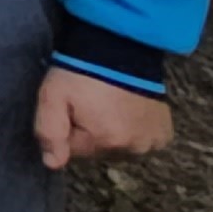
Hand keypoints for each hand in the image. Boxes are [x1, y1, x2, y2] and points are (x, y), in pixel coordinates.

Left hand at [34, 69, 172, 169]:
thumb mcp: (52, 96)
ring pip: (120, 146)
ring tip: (109, 102)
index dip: (68, 127)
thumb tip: (53, 164)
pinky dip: (134, 129)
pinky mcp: (164, 133)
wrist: (120, 47)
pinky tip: (127, 109)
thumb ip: (48, 132)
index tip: (71, 105)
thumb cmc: (81, 72)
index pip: (74, 150)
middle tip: (90, 102)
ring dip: (113, 131)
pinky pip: (142, 140)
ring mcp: (152, 142)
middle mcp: (133, 148)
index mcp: (105, 142)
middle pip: (99, 150)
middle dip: (91, 130)